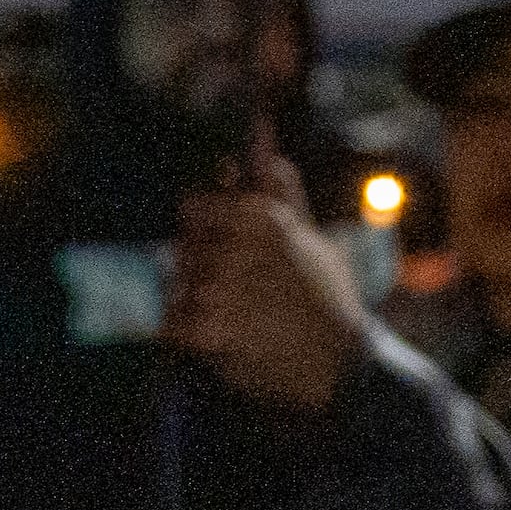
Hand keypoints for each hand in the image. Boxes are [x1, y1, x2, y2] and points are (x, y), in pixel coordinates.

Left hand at [167, 152, 365, 414]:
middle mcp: (234, 247)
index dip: (204, 228)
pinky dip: (189, 333)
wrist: (338, 364)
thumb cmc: (327, 298)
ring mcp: (216, 289)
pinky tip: (223, 336)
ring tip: (238, 318)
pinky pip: (171, 323)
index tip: (224, 249)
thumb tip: (267, 145)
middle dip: (201, 271)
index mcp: (258, 217)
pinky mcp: (204, 329)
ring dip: (196, 303)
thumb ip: (282, 193)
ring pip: (176, 287)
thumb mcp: (313, 239)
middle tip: (239, 295)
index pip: (192, 207)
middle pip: (181, 250)